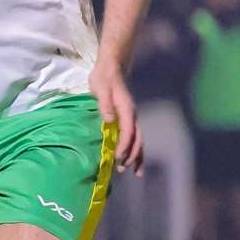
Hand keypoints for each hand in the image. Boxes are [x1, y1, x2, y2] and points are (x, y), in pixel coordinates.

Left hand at [89, 59, 143, 175]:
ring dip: (136, 156)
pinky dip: (134, 149)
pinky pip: (134, 137)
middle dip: (132, 155)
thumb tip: (109, 120)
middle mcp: (132, 115)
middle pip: (137, 139)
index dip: (125, 145)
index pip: (128, 131)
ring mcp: (131, 117)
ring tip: (134, 172)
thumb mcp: (101, 89)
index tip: (118, 157)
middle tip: (123, 169)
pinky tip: (131, 160)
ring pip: (138, 140)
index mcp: (126, 109)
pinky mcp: (127, 118)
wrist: (111, 68)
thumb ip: (105, 104)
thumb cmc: (104, 78)